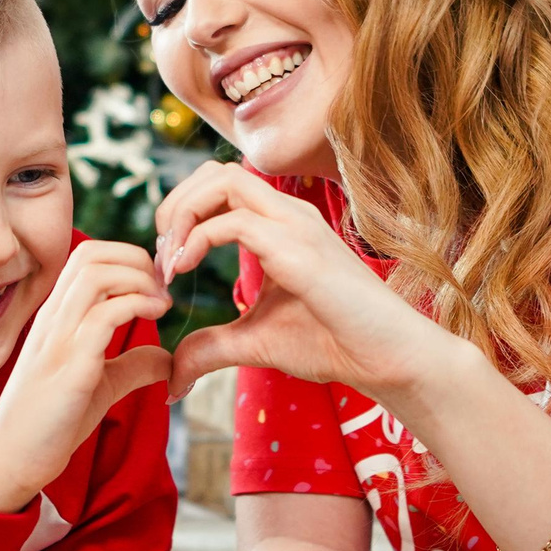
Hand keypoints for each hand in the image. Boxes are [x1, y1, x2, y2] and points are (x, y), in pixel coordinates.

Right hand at [0, 240, 171, 513]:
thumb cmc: (51, 421)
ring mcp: (57, 340)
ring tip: (161, 303)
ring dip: (138, 279)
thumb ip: (132, 365)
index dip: (128, 257)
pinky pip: (102, 317)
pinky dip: (135, 306)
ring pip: (95, 276)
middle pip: (92, 255)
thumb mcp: (101, 384)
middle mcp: (53, 318)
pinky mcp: (68, 367)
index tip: (156, 285)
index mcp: (57, 315)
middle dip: (137, 259)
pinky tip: (156, 318)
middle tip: (163, 290)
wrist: (12, 459)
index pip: (88, 256)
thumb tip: (167, 356)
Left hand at [154, 162, 452, 403]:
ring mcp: (295, 226)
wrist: (390, 360)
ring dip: (181, 214)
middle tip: (160, 256)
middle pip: (214, 171)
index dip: (179, 214)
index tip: (164, 265)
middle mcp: (287, 213)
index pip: (218, 184)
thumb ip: (210, 348)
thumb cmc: (334, 343)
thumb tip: (171, 379)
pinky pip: (235, 222)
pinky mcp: (299, 251)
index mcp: (279, 224)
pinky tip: (184, 271)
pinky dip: (197, 240)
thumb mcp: (255, 343)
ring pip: (221, 181)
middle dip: (173, 205)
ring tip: (169, 261)